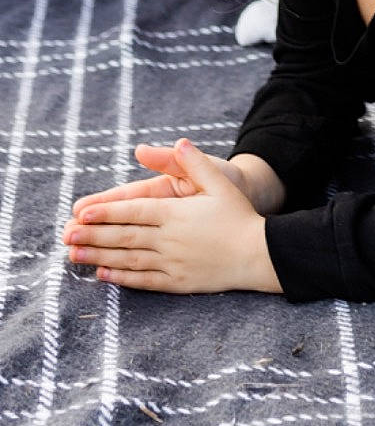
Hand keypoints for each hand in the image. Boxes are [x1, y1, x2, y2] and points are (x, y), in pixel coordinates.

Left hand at [63, 140, 282, 293]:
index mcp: (176, 214)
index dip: (107, 211)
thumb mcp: (220, 183)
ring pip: (128, 259)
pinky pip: (143, 280)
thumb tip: (178, 143)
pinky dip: (121, 277)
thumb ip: (195, 164)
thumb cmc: (239, 215)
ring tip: (74, 255)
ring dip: (99, 256)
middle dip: (93, 235)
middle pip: (125, 236)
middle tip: (65, 236)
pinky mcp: (177, 282)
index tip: (82, 213)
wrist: (258, 254)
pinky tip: (104, 273)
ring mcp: (171, 263)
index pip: (134, 210)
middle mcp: (169, 239)